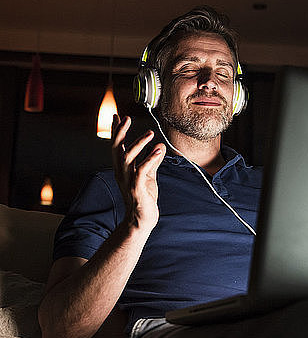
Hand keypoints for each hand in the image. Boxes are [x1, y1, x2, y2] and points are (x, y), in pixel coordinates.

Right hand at [111, 115, 165, 230]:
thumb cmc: (144, 198)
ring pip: (127, 158)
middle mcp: (121, 173)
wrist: (141, 220)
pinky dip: (149, 159)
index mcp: (122, 169)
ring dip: (138, 144)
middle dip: (120, 133)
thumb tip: (160, 145)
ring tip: (150, 133)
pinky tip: (158, 150)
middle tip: (126, 118)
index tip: (117, 116)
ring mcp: (128, 181)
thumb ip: (153, 161)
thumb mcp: (149, 176)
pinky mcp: (137, 189)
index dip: (116, 132)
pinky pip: (141, 171)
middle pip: (116, 149)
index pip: (117, 146)